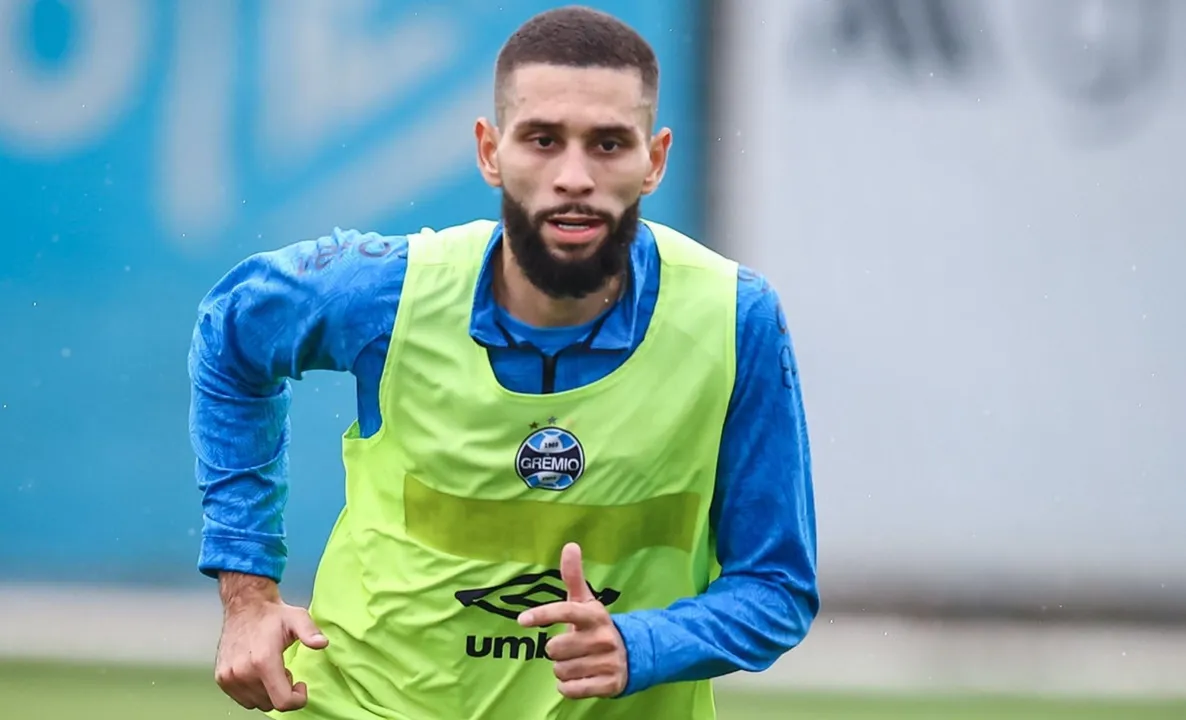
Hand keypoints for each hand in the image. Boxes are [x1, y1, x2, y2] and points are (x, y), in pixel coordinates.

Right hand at [214, 575, 328, 712]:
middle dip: (282, 692)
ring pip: (256, 703)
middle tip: (284, 670)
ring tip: (271, 670)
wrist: (244, 605)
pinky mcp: (221, 678)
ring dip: (268, 692)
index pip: (282, 701)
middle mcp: (242, 672)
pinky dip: (253, 692)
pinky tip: (258, 673)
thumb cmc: (272, 614)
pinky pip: (242, 699)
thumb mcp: (298, 618)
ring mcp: (229, 677)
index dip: (297, 699)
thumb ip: (310, 632)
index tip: (300, 685)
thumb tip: (321, 643)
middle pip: (270, 704)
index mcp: (263, 660)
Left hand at [518, 543, 628, 698]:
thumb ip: (574, 576)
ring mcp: (607, 662)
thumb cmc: (596, 627)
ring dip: (563, 669)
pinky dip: (568, 687)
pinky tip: (580, 678)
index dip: (542, 615)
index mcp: (594, 616)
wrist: (633, 655)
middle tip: (569, 648)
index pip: (565, 612)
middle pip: (554, 649)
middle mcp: (602, 638)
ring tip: (577, 662)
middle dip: (556, 651)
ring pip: (560, 671)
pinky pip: (570, 690)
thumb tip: (570, 545)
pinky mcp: (609, 685)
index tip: (521, 620)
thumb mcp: (587, 603)